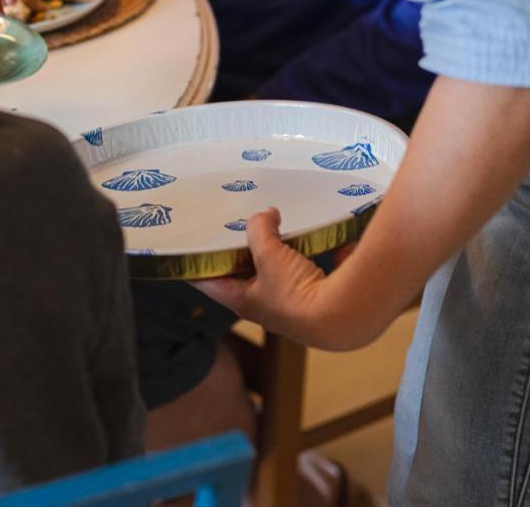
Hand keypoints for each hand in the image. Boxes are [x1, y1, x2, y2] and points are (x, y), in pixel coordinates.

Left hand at [194, 208, 355, 350]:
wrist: (347, 314)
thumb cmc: (296, 294)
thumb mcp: (269, 255)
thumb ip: (260, 230)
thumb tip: (266, 215)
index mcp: (243, 300)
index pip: (208, 282)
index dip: (194, 267)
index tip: (181, 252)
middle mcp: (265, 303)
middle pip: (242, 271)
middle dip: (238, 249)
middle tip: (229, 224)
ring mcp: (291, 296)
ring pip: (273, 265)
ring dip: (272, 246)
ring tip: (266, 220)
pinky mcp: (317, 287)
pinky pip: (302, 260)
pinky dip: (301, 245)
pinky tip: (302, 228)